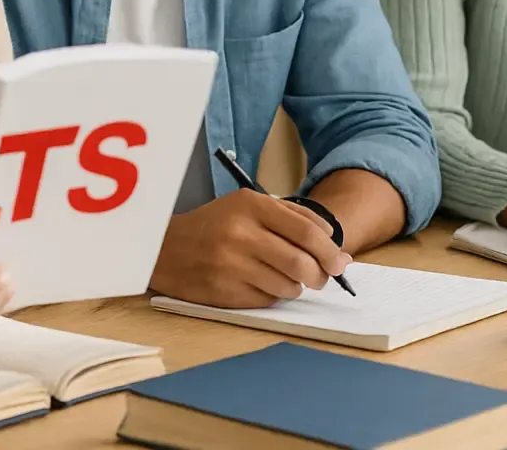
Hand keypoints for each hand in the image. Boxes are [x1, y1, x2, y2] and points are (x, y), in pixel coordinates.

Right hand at [149, 189, 352, 307]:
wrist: (165, 248)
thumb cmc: (215, 225)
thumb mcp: (249, 206)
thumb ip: (294, 218)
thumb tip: (337, 247)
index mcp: (251, 206)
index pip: (306, 230)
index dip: (330, 250)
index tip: (341, 262)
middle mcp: (241, 234)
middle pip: (301, 262)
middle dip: (321, 275)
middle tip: (323, 277)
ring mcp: (231, 265)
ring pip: (288, 285)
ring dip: (297, 286)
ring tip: (288, 279)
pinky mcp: (223, 291)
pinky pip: (267, 300)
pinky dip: (274, 295)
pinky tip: (263, 284)